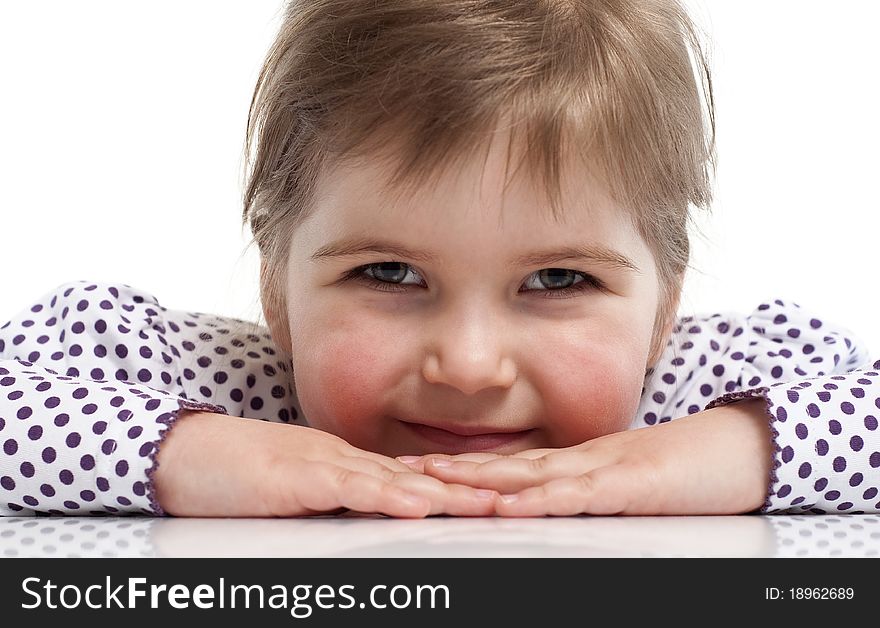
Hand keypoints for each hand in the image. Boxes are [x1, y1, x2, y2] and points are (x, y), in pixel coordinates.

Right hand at [154, 411, 497, 517]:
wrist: (185, 452)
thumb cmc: (237, 474)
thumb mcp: (299, 491)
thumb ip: (337, 499)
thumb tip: (377, 515)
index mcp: (347, 464)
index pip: (411, 477)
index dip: (454, 487)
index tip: (494, 496)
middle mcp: (344, 459)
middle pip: (416, 477)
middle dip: (465, 489)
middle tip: (513, 499)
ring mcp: (323, 465)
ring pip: (394, 481)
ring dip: (442, 494)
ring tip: (487, 505)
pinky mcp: (297, 477)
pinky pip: (349, 488)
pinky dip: (386, 497)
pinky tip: (417, 506)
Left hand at [397, 399, 772, 515]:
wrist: (735, 449)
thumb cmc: (680, 470)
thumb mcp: (620, 482)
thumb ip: (583, 488)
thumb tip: (542, 501)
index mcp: (575, 461)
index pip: (511, 465)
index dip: (465, 468)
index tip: (421, 471)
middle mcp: (579, 460)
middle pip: (508, 466)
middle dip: (455, 471)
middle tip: (404, 473)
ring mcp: (601, 469)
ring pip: (532, 477)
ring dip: (483, 481)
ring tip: (437, 484)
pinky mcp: (628, 484)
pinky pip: (577, 495)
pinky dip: (541, 501)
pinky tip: (509, 506)